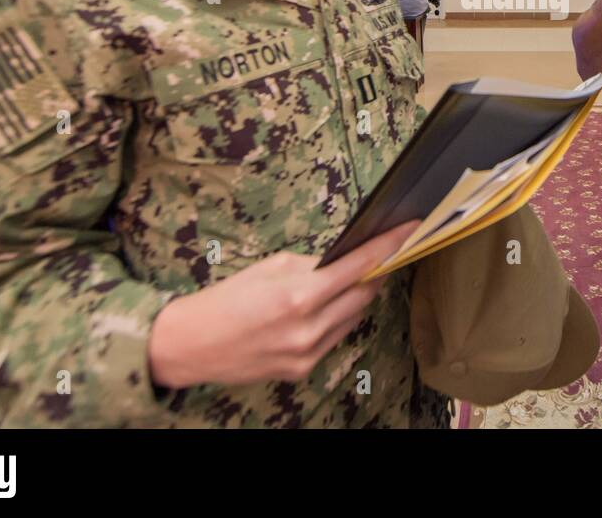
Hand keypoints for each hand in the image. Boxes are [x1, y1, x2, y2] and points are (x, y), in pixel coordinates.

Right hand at [147, 220, 418, 388]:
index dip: (388, 247)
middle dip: (374, 272)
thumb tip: (342, 263)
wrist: (190, 345)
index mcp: (299, 295)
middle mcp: (309, 327)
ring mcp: (308, 353)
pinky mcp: (303, 370)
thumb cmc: (226, 298)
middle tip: (383, 253)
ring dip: (357, 297)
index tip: (411, 231)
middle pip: (364, 295)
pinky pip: (335, 338)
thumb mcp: (269, 268)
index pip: (358, 267)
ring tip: (352, 280)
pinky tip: (328, 308)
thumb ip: (311, 266)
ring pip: (353, 318)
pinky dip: (337, 320)